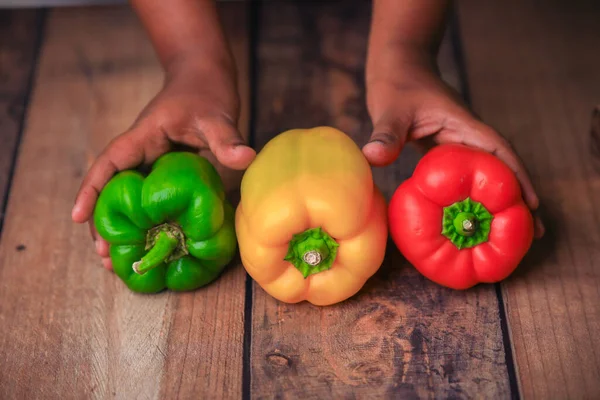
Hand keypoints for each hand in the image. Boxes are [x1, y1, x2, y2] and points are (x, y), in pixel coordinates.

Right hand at [72, 63, 255, 268]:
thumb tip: (246, 157)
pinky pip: (150, 198)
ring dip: (124, 227)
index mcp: (142, 137)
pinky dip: (148, 221)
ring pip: (129, 198)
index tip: (77, 217)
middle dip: (104, 223)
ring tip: (118, 262)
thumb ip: (227, 137)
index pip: (109, 164)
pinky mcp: (166, 171)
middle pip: (113, 190)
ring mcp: (152, 163)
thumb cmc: (206, 89)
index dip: (92, 190)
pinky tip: (153, 242)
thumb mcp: (216, 114)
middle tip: (104, 258)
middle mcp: (141, 153)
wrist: (205, 76)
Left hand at [362, 65, 543, 237]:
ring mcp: (458, 141)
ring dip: (498, 198)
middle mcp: (467, 134)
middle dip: (516, 197)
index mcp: (463, 124)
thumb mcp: (391, 109)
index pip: (499, 151)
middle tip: (533, 233)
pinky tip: (473, 214)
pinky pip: (466, 173)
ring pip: (485, 172)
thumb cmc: (397, 83)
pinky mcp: (446, 148)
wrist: (397, 67)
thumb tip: (372, 158)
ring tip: (509, 234)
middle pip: (501, 167)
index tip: (532, 204)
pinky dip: (473, 192)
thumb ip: (386, 134)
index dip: (517, 177)